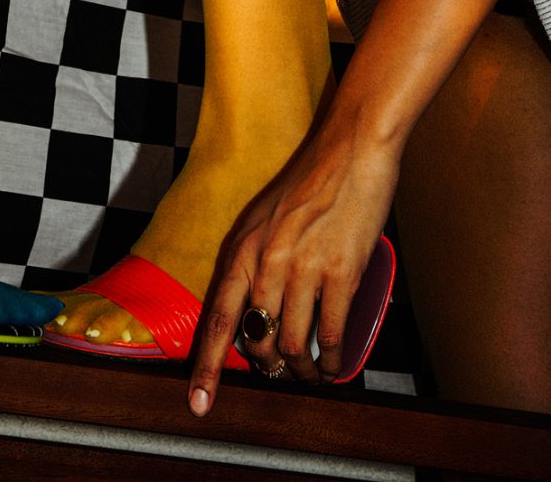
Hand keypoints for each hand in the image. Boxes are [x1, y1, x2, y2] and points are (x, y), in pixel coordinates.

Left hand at [188, 131, 398, 412]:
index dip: (206, 367)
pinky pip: (331, 333)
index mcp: (244, 247)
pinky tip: (337, 364)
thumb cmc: (312, 180)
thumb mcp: (269, 218)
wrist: (352, 148)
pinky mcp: (341, 271)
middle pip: (257, 341)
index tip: (198, 403)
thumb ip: (260, 259)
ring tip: (312, 375)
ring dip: (302, 370)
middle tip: (281, 374)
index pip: (217, 319)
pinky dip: (333, 358)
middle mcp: (268, 261)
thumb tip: (258, 309)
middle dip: (268, 368)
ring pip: (293, 345)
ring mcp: (305, 267)